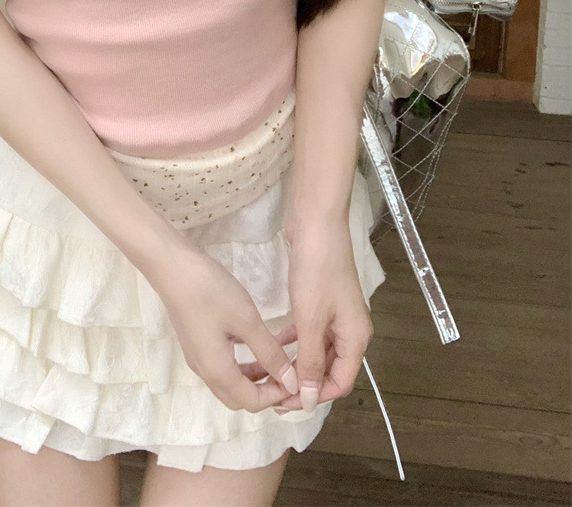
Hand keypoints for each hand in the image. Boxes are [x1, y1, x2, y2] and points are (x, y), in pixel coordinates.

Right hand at [153, 245, 301, 412]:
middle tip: (290, 372)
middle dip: (268, 391)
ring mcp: (199, 356)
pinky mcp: (197, 341)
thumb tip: (292, 382)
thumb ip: (270, 353)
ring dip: (257, 376)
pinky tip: (258, 343)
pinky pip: (224, 364)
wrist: (171, 267)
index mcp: (218, 372)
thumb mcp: (246, 320)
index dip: (278, 396)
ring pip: (232, 381)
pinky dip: (245, 361)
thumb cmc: (210, 292)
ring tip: (280, 357)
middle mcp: (206, 371)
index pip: (252, 402)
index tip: (300, 378)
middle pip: (240, 397)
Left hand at [267, 220, 373, 414]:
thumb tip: (306, 400)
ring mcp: (336, 313)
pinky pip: (310, 331)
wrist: (317, 222)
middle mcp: (350, 329)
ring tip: (269, 372)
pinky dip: (295, 340)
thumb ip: (308, 361)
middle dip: (303, 382)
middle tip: (271, 389)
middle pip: (328, 369)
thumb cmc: (317, 270)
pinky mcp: (321, 299)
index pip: (339, 383)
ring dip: (297, 362)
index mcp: (355, 338)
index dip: (313, 397)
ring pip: (317, 350)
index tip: (283, 402)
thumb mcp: (311, 319)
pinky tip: (277, 342)